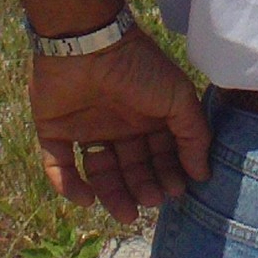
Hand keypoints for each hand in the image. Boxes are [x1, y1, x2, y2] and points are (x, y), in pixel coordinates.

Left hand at [28, 28, 210, 223]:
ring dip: (112, 194)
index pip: (160, 154)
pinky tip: (86, 198)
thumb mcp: (178, 97)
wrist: (88, 44)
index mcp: (148, 117)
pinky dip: (69, 185)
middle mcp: (119, 127)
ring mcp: (86, 130)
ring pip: (100, 172)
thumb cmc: (139, 68)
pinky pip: (59, 166)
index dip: (169, 173)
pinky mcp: (54, 133)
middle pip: (131, 167)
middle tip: (151, 202)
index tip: (176, 191)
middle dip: (143, 187)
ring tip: (126, 213)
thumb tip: (203, 173)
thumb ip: (193, 134)